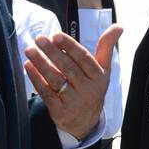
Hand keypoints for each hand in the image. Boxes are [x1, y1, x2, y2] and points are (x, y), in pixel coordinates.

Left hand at [24, 26, 121, 140]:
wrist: (86, 121)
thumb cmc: (92, 88)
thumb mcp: (104, 70)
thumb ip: (107, 47)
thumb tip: (119, 27)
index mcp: (99, 77)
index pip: (84, 59)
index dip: (70, 47)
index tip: (56, 36)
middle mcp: (88, 89)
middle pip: (68, 68)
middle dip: (52, 52)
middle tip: (40, 39)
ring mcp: (73, 101)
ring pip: (55, 79)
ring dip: (41, 63)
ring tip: (30, 50)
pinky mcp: (59, 110)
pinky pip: (46, 92)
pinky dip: (36, 78)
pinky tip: (29, 66)